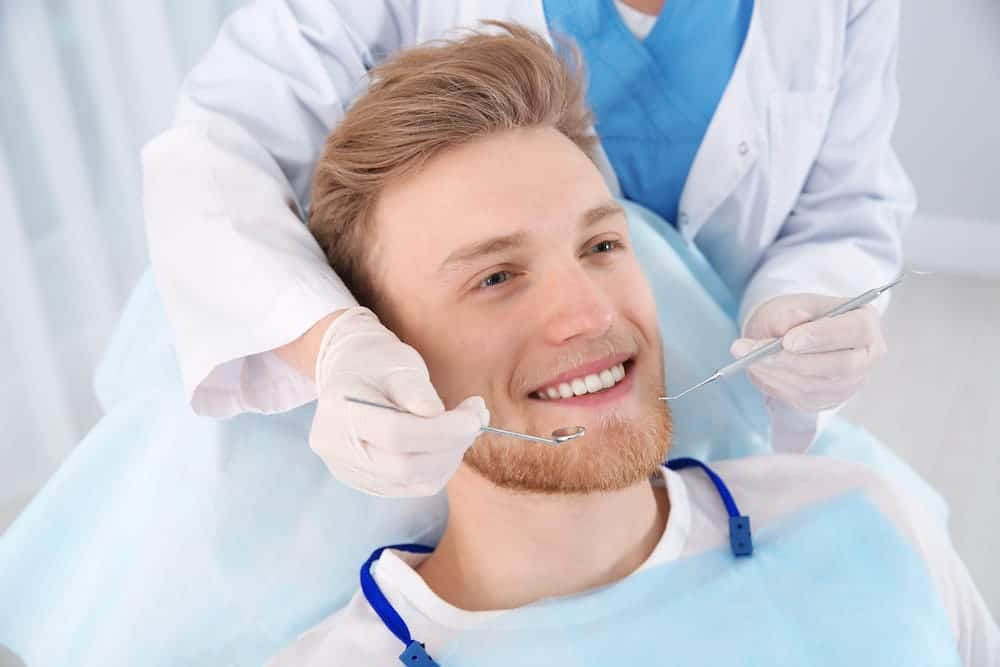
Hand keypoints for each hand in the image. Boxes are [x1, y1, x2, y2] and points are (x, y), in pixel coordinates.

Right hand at [309, 307, 488, 496]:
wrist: (350, 372)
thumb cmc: (376, 361)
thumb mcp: (396, 363)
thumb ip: (415, 389)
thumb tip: (437, 415)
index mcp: (339, 413)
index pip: (396, 434)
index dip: (443, 429)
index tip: (474, 413)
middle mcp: (337, 450)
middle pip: (405, 465)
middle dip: (452, 444)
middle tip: (476, 417)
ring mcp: (350, 472)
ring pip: (414, 481)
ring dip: (451, 457)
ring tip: (466, 425)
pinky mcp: (369, 482)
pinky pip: (413, 486)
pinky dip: (440, 467)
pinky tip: (449, 442)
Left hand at [730, 294, 885, 411]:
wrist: (787, 333)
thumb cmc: (794, 315)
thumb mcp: (789, 305)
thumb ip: (790, 313)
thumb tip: (793, 321)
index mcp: (866, 323)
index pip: (857, 331)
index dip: (823, 337)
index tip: (788, 340)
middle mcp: (865, 357)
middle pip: (839, 365)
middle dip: (794, 360)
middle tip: (757, 352)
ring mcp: (849, 383)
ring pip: (816, 384)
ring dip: (778, 371)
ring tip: (747, 355)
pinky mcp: (828, 400)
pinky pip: (801, 396)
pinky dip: (775, 382)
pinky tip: (757, 367)